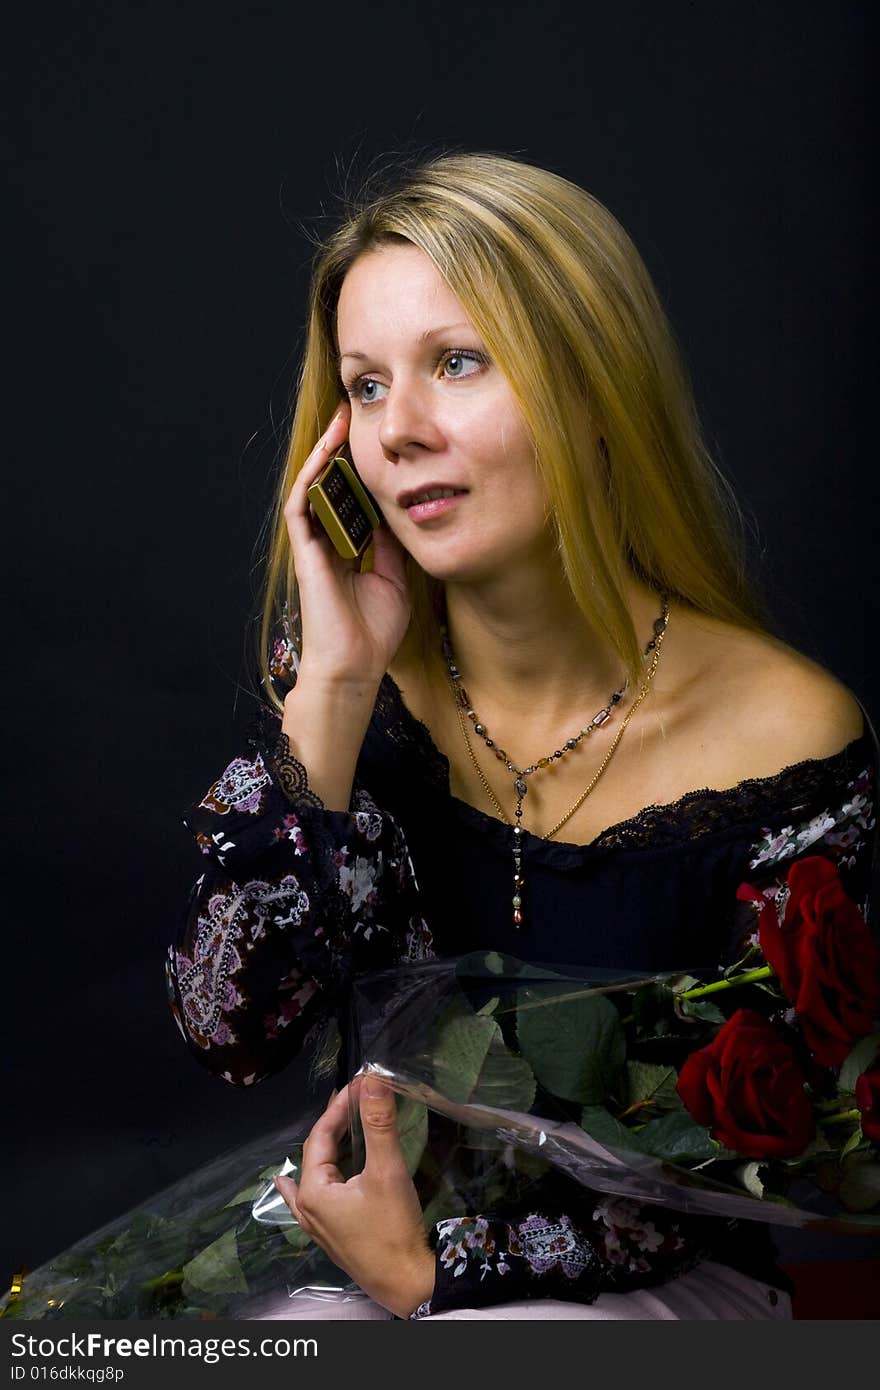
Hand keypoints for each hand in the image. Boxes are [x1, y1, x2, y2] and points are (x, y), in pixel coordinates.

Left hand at [273, 1075, 435, 1318]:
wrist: (407, 1284)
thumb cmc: (393, 1228)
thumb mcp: (387, 1171)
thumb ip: (378, 1124)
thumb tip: (372, 1081)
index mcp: (314, 1191)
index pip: (320, 1135)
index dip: (338, 1106)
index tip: (360, 1084)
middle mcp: (308, 1209)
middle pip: (316, 1155)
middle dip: (335, 1125)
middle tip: (357, 1101)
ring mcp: (318, 1227)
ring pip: (314, 1178)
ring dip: (327, 1151)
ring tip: (336, 1128)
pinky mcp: (333, 1238)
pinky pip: (311, 1201)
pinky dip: (307, 1183)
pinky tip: (288, 1184)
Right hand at [284, 403, 411, 686]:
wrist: (354, 665)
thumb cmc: (373, 632)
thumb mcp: (394, 577)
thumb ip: (391, 544)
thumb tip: (400, 511)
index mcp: (347, 549)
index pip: (352, 498)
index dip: (361, 469)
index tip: (378, 441)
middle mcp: (326, 542)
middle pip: (331, 485)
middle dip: (341, 450)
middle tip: (356, 414)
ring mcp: (313, 545)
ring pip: (313, 487)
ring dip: (324, 452)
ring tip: (340, 420)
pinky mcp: (304, 551)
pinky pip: (303, 503)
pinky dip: (312, 475)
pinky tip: (326, 451)